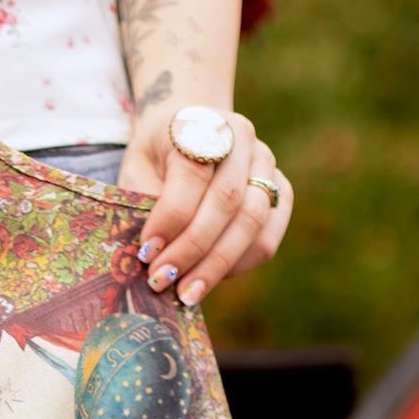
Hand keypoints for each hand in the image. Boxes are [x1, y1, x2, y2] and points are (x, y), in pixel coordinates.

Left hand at [119, 108, 290, 308]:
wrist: (193, 129)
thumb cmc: (159, 156)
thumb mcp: (137, 165)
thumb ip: (142, 198)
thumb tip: (150, 251)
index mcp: (202, 125)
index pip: (192, 176)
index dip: (170, 219)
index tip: (146, 253)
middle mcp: (242, 139)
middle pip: (227, 202)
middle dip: (192, 250)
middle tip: (162, 282)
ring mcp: (266, 164)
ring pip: (254, 221)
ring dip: (218, 265)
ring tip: (186, 294)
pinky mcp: (281, 190)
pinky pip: (269, 236)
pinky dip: (240, 264)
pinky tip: (210, 279)